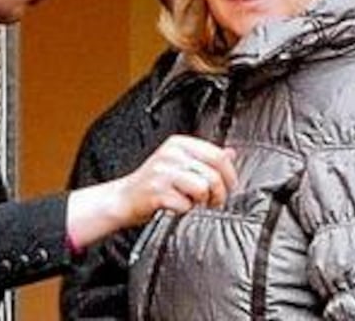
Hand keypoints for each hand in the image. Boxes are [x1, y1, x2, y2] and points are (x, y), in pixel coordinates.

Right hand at [116, 135, 237, 224]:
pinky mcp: (157, 191)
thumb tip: (230, 153)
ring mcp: (163, 172)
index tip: (229, 186)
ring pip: (202, 188)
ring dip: (201, 201)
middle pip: (213, 174)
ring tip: (192, 202)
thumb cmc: (152, 182)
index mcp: (179, 143)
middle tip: (214, 200)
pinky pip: (185, 204)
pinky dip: (184, 210)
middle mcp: (171, 154)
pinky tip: (176, 205)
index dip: (229, 174)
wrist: (124, 198)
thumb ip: (204, 157)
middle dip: (219, 192)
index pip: (217, 155)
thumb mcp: (179, 162)